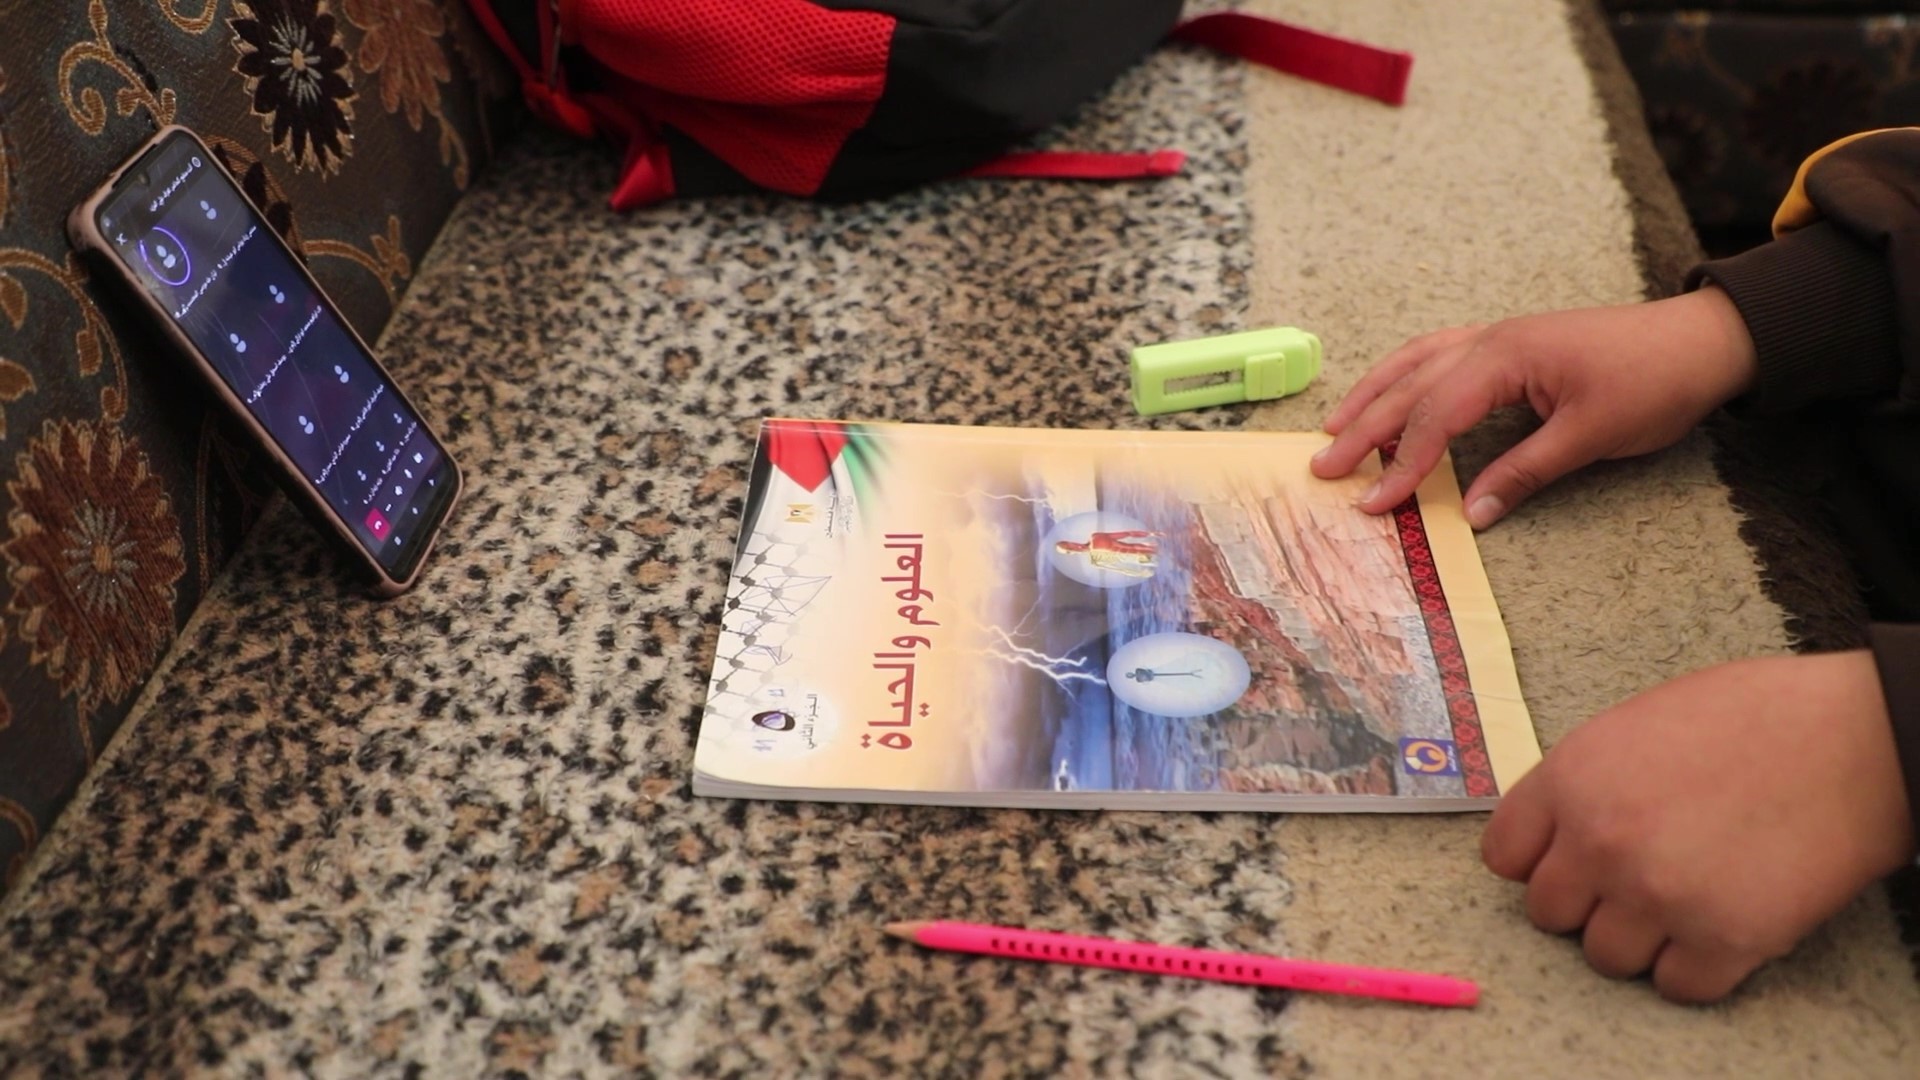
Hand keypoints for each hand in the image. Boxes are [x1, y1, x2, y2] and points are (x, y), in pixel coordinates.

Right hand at [1311, 288, 1757, 527]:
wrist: (1703, 339)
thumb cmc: (1654, 383)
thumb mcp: (1591, 437)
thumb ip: (1525, 473)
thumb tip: (1473, 515)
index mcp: (1507, 357)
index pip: (1435, 415)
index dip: (1400, 464)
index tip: (1373, 503)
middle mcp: (1491, 339)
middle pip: (1410, 386)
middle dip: (1362, 429)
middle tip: (1324, 468)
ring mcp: (1497, 336)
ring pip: (1414, 362)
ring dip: (1371, 395)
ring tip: (1333, 427)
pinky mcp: (1509, 343)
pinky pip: (1437, 355)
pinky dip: (1403, 377)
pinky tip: (1389, 394)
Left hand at [1482, 652, 1914, 1002]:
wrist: (1854, 739)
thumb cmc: (1752, 716)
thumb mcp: (1635, 724)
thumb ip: (1585, 782)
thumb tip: (1556, 831)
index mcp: (1572, 780)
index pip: (1504, 857)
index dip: (1537, 863)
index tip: (1568, 862)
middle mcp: (1601, 842)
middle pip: (1549, 914)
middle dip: (1586, 902)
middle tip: (1633, 881)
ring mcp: (1659, 896)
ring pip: (1606, 958)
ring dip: (1640, 938)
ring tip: (1684, 898)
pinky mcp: (1724, 940)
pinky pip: (1678, 986)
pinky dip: (1697, 967)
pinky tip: (1721, 925)